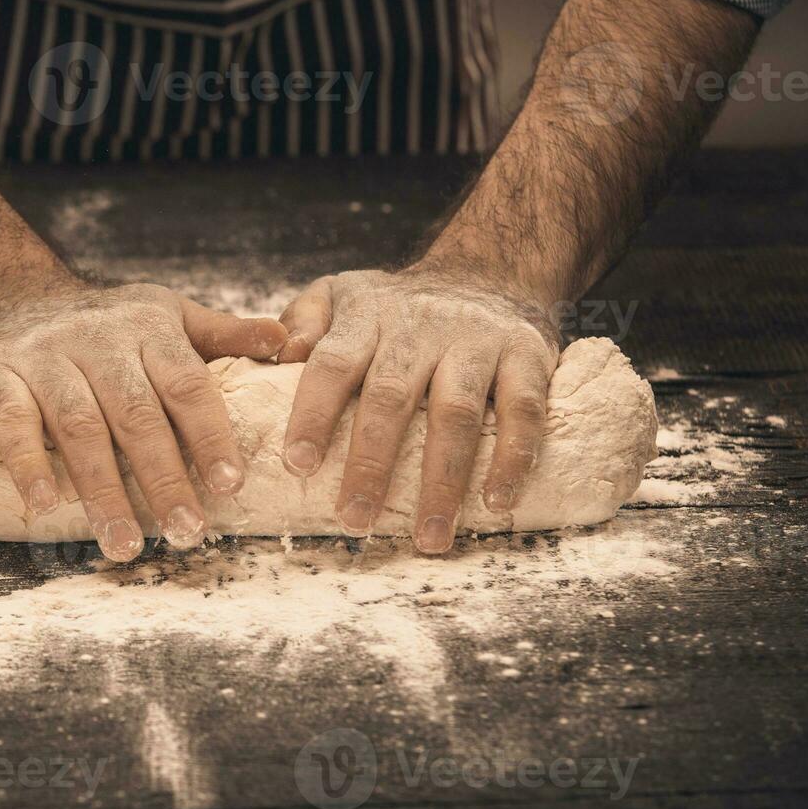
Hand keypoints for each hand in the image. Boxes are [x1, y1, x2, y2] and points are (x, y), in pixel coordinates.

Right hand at [0, 281, 287, 561]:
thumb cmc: (105, 323)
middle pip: (136, 414)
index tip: (231, 485)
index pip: (187, 384)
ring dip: (102, 489)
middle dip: (163, 477)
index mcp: (149, 328)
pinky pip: (12, 421)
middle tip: (187, 532)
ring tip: (123, 543)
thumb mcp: (166, 314)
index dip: (209, 435)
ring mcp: (43, 356)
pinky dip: (27, 464)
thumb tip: (289, 343)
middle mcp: (97, 340)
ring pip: (79, 425)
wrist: (10, 294)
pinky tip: (45, 507)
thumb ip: (222, 334)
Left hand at [277, 267, 558, 553]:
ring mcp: (476, 341)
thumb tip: (281, 357)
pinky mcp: (526, 356)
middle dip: (371, 463)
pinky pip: (522, 411)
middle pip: (390, 397)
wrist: (488, 270)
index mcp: (367, 317)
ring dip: (442, 481)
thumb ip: (304, 321)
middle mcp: (420, 328)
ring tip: (429, 538)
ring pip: (454, 413)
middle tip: (354, 520)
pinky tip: (497, 502)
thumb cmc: (397, 304)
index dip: (315, 414)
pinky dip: (513, 457)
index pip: (333, 365)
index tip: (298, 465)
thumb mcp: (341, 293)